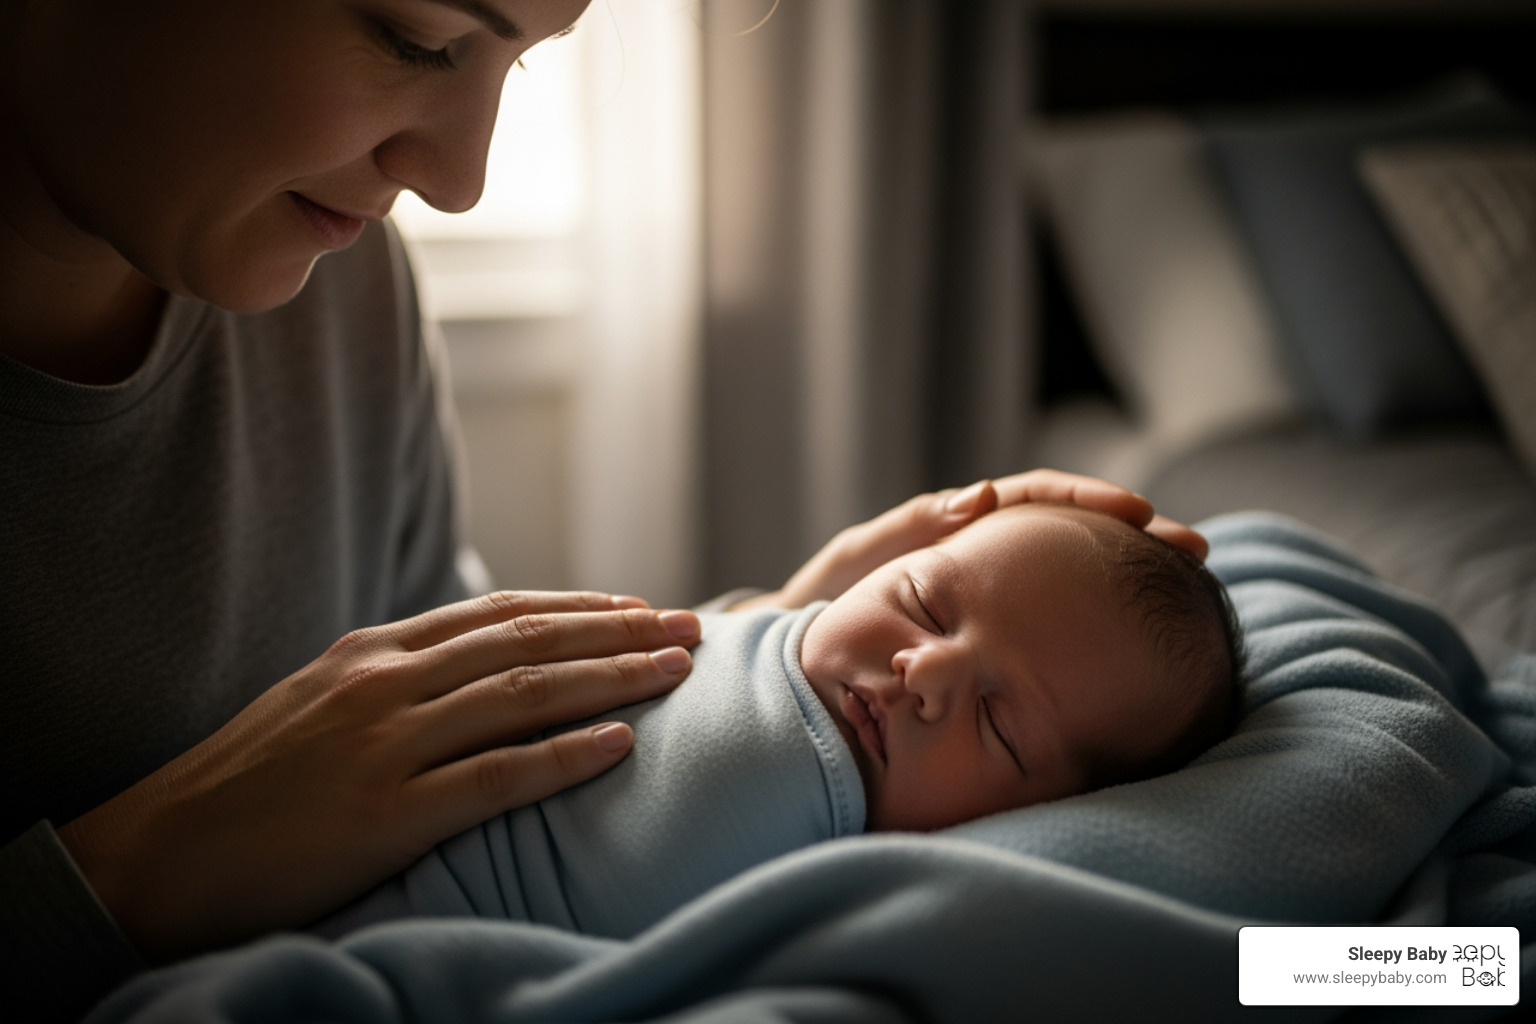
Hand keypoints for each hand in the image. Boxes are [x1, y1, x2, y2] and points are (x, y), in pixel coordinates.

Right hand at [57, 591, 699, 962]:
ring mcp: (387, 746)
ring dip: (613, 679)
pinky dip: (565, 756)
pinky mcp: (385, 815)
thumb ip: (395, 680)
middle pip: (528, 642)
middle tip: (690, 626)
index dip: (579, 608)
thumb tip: (473, 670)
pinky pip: (497, 778)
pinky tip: (621, 744)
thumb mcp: (318, 703)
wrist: (158, 856)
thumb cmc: (246, 786)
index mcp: (373, 653)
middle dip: (620, 632)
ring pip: (525, 695)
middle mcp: (387, 684)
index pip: (499, 613)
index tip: (640, 607)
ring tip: (678, 671)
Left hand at [737, 469, 1206, 608]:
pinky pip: (1051, 617)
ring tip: (1183, 589)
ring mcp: (990, 591)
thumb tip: (980, 494)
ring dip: (1125, 574)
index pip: (1034, 498)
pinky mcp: (988, 628)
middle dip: (1132, 534)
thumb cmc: (820, 606)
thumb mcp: (858, 563)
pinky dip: (1093, 616)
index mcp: (954, 525)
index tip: (1141, 513)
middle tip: (1192, 548)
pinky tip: (1131, 641)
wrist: (803, 660)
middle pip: (1070, 530)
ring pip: (1070, 572)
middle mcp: (982, 551)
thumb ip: (909, 530)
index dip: (1088, 501)